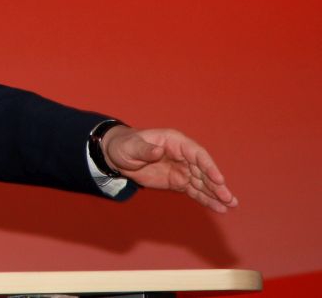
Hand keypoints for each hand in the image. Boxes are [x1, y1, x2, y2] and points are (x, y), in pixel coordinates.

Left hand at [102, 126, 238, 212]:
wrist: (117, 156)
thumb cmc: (124, 146)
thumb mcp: (131, 147)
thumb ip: (145, 150)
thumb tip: (158, 150)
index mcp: (175, 141)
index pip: (197, 154)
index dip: (209, 166)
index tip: (218, 179)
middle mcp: (183, 155)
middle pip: (204, 170)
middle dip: (216, 184)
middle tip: (228, 198)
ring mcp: (182, 169)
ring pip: (203, 182)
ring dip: (216, 193)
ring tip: (231, 205)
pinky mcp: (179, 181)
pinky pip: (195, 190)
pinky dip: (205, 199)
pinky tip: (218, 208)